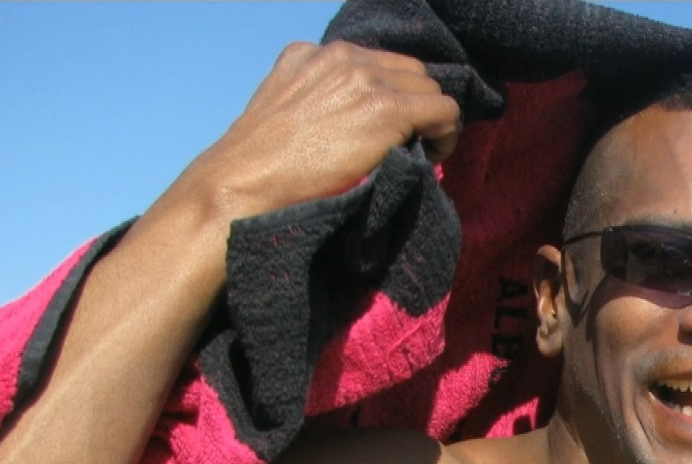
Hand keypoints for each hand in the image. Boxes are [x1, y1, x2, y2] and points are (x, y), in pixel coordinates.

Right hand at [177, 41, 460, 220]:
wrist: (245, 182)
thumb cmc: (261, 164)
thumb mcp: (284, 108)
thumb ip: (319, 97)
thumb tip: (356, 118)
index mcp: (316, 54)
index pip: (380, 64)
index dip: (396, 95)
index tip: (395, 128)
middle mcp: (343, 56)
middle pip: (411, 72)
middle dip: (418, 105)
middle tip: (415, 143)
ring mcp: (366, 80)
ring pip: (430, 88)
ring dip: (432, 119)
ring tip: (423, 152)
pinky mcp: (386, 110)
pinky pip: (443, 111)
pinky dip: (446, 133)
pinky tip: (433, 156)